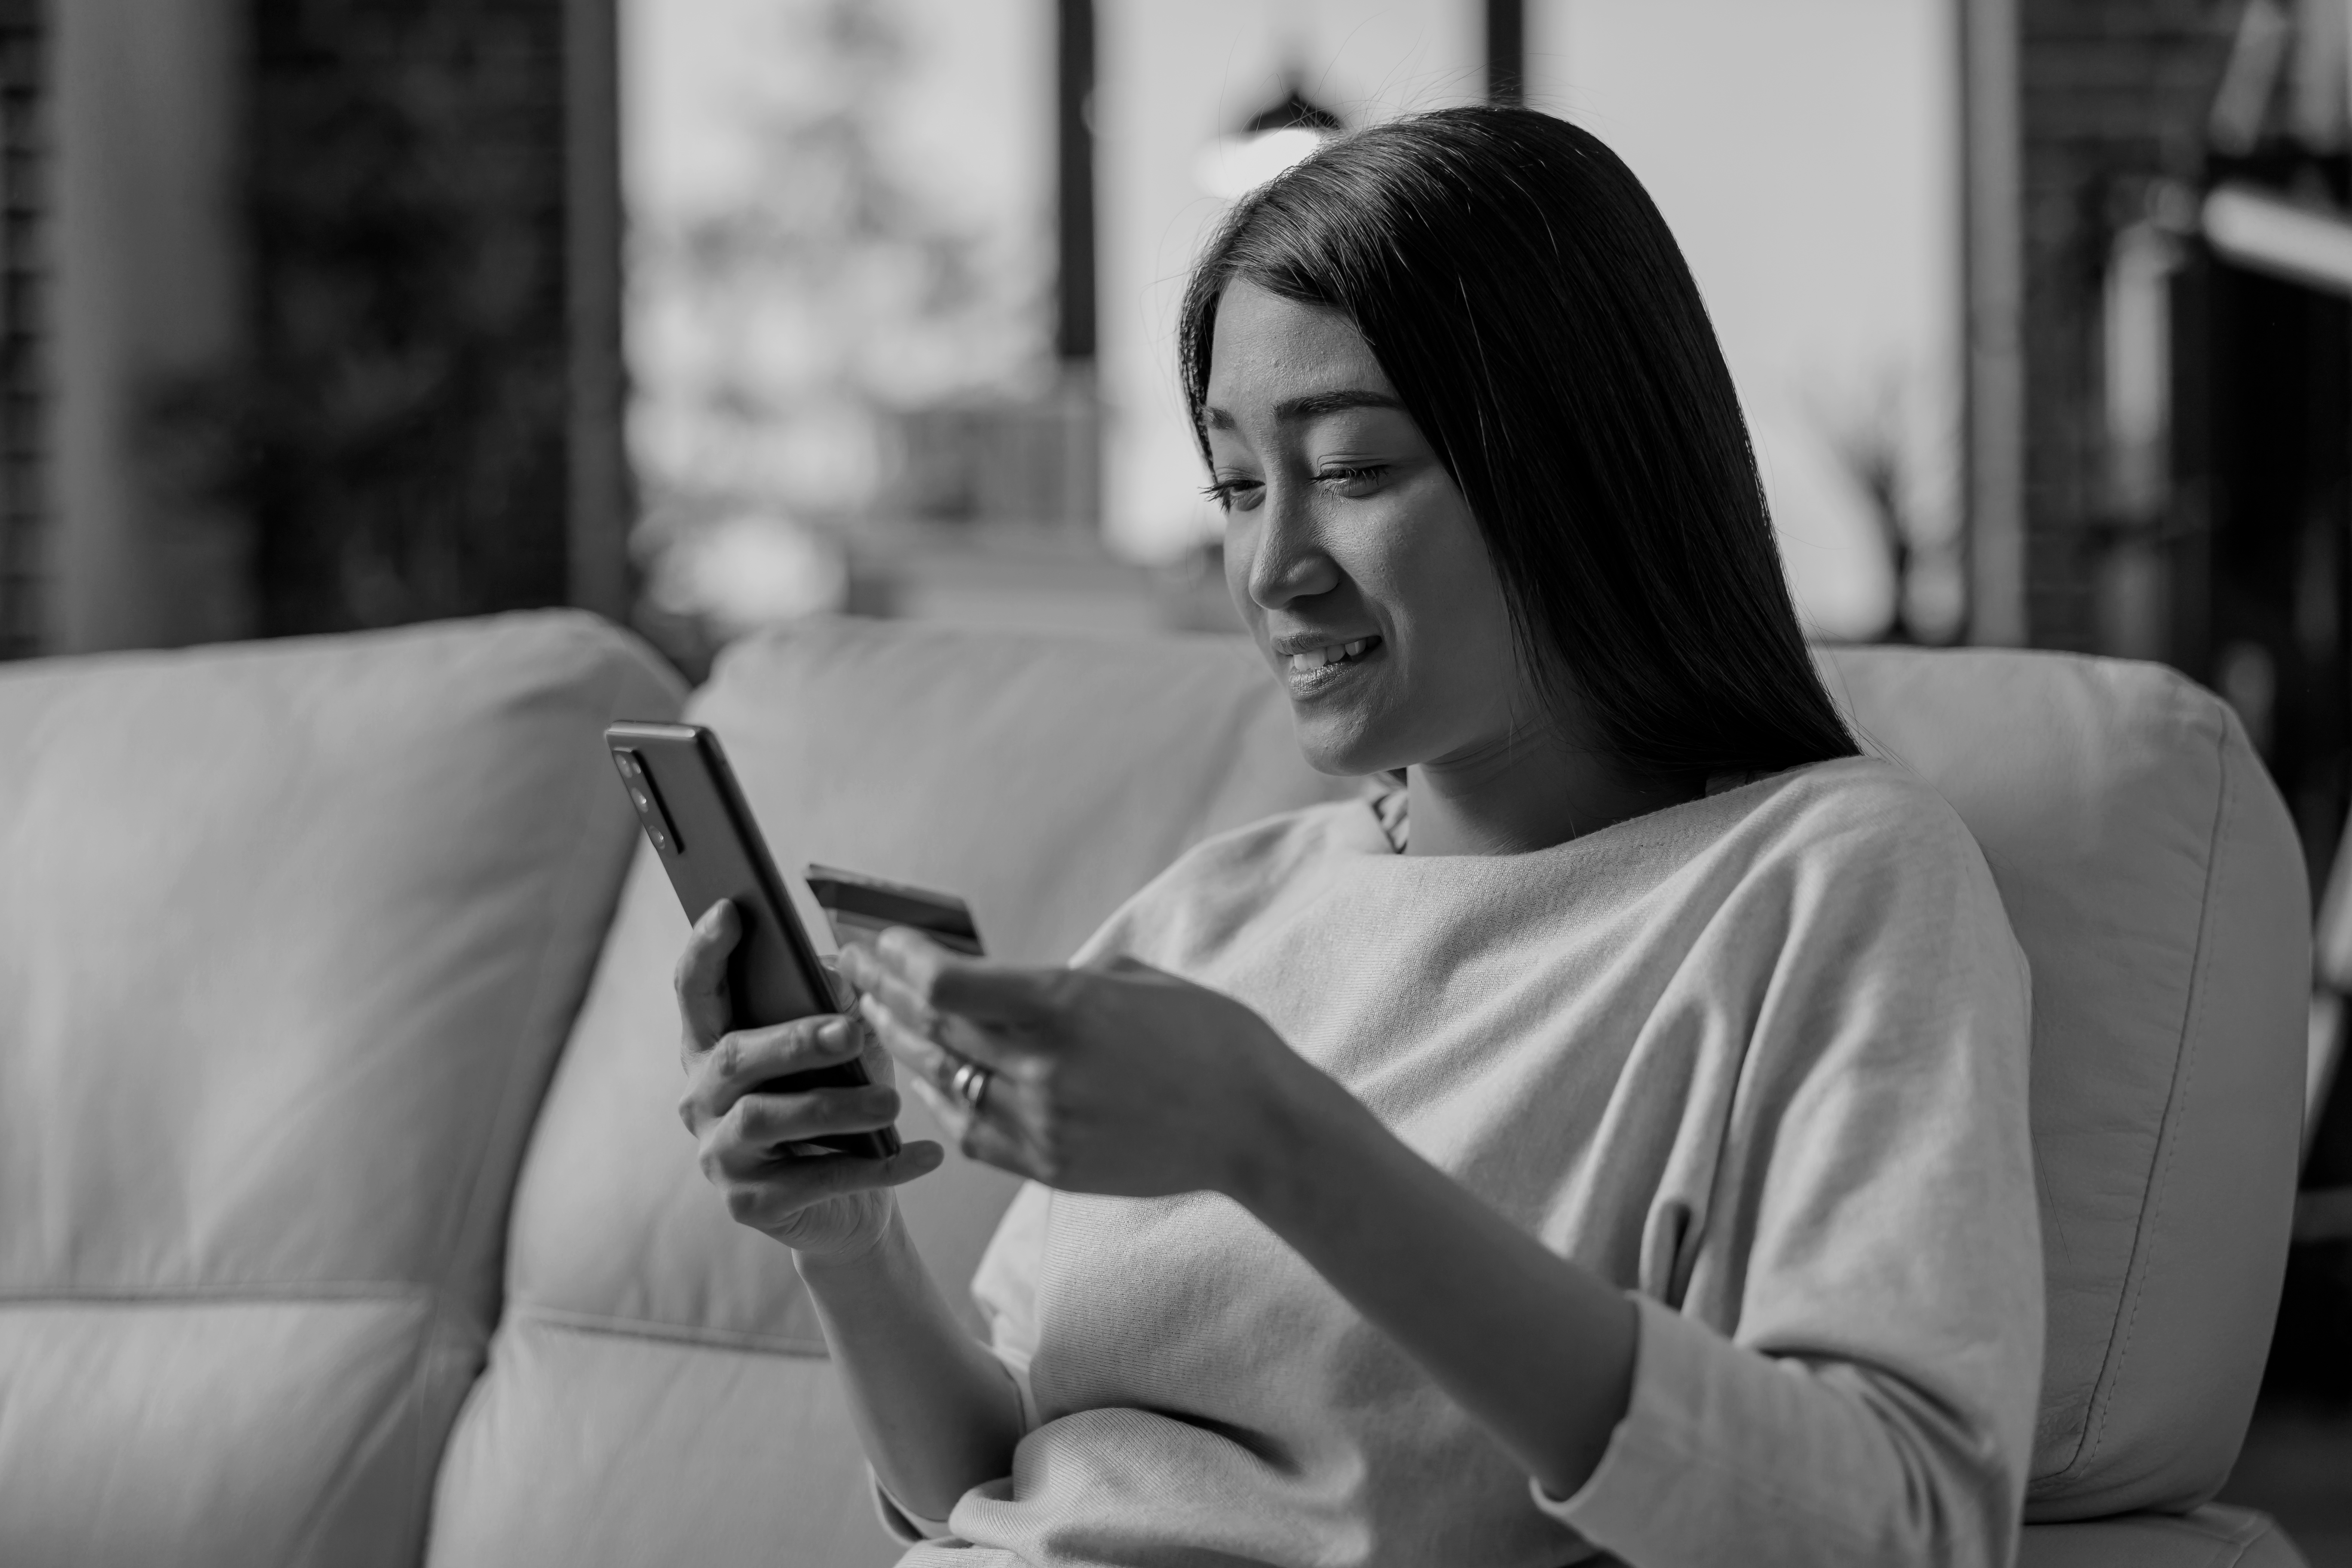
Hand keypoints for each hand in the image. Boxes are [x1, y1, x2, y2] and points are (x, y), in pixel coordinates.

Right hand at [675, 901, 943, 1257]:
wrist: (847, 1206)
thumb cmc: (837, 1109)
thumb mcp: (838, 1053)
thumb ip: (833, 1010)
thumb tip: (846, 969)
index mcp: (712, 1048)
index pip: (694, 991)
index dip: (707, 950)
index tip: (732, 909)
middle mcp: (701, 1100)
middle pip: (734, 1057)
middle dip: (793, 1040)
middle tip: (851, 1032)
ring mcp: (719, 1155)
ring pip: (766, 1119)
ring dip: (835, 1106)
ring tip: (891, 1102)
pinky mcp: (749, 1206)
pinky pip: (814, 1181)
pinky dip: (876, 1167)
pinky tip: (924, 1155)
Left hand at [837, 929, 1312, 1198]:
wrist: (1259, 1127)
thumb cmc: (1210, 1038)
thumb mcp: (1136, 981)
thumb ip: (1060, 983)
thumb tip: (1001, 981)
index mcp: (1067, 1008)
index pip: (947, 985)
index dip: (903, 960)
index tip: (884, 940)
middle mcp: (1044, 1069)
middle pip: (933, 1029)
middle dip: (885, 992)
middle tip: (853, 965)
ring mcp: (1043, 1125)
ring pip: (943, 1083)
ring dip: (903, 1045)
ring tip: (875, 1015)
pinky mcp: (1050, 1167)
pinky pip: (972, 1132)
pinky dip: (942, 1100)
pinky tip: (925, 1076)